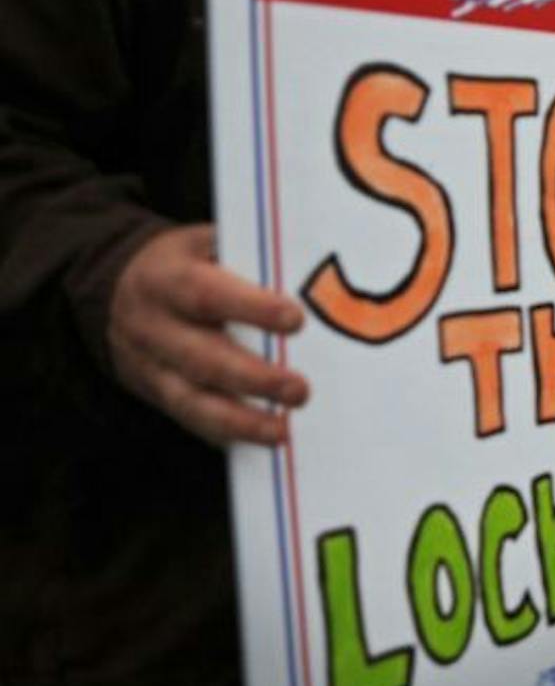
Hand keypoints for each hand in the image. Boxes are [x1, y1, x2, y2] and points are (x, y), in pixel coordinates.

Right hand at [108, 225, 306, 446]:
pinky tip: (260, 441)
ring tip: (282, 431)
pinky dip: (225, 432)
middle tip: (300, 391)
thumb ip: (245, 256)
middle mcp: (152, 326)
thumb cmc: (183, 263)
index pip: (207, 294)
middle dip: (253, 378)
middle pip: (201, 358)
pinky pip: (190, 418)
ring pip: (191, 400)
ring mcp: (149, 366)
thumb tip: (308, 270)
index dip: (250, 309)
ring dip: (240, 420)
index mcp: (166, 279)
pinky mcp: (157, 392)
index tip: (295, 320)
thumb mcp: (202, 244)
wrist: (115, 290)